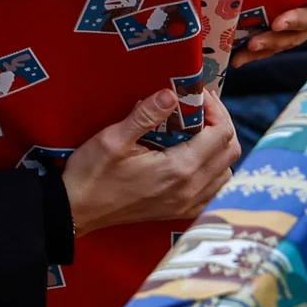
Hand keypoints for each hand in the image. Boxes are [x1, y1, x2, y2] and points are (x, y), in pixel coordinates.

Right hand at [63, 90, 239, 234]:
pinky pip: (214, 191)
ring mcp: (187, 204)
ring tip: (199, 132)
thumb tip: (171, 94)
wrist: (77, 211)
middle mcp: (190, 189)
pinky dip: (214, 172)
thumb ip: (145, 115)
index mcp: (179, 169)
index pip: (221, 133)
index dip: (216, 109)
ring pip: (227, 172)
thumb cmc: (92, 174)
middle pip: (230, 151)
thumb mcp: (113, 139)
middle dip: (221, 124)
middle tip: (200, 109)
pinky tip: (196, 160)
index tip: (198, 96)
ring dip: (219, 149)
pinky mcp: (180, 212)